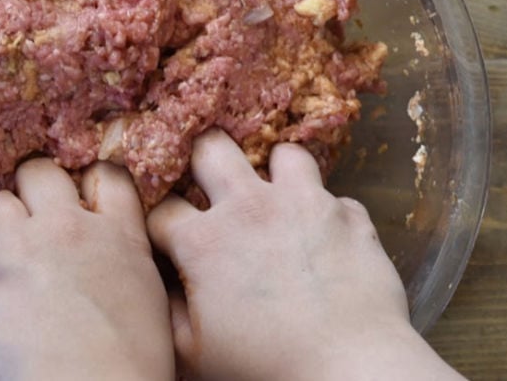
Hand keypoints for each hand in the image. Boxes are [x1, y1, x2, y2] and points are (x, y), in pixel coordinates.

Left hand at [0, 159, 173, 380]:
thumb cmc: (131, 361)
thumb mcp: (148, 293)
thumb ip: (125, 254)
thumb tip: (108, 246)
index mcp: (118, 233)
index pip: (105, 175)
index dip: (89, 178)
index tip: (80, 191)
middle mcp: (68, 230)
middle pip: (39, 173)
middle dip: (31, 182)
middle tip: (29, 203)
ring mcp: (23, 252)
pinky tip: (1, 304)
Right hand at [147, 128, 464, 380]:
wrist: (348, 369)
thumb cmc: (266, 366)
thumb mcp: (194, 353)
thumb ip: (168, 311)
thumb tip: (164, 285)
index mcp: (204, 241)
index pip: (161, 207)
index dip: (158, 216)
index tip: (167, 227)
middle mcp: (249, 207)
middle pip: (210, 147)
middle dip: (202, 159)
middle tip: (211, 182)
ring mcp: (303, 204)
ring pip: (283, 154)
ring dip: (275, 173)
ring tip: (278, 198)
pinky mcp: (346, 215)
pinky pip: (333, 196)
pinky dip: (324, 211)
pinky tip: (323, 236)